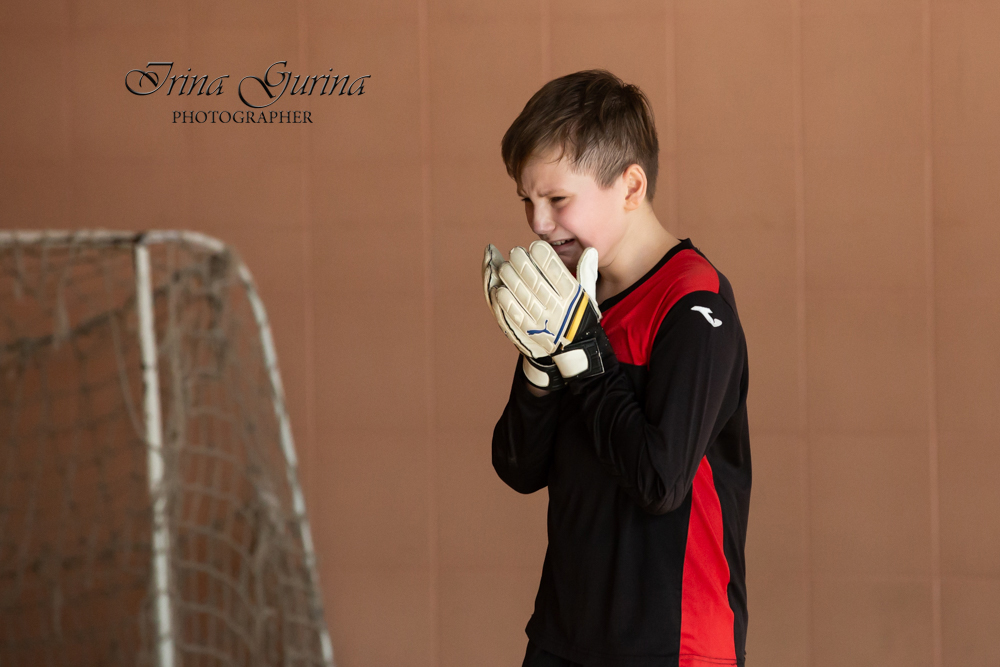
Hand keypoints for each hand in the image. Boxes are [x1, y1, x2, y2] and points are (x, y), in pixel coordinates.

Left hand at [490, 241, 612, 382]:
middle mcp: (558, 309)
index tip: (534, 245)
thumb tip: (591, 250)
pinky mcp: (530, 333)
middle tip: (516, 251)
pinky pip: (516, 315)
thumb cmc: (579, 315)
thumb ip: (586, 272)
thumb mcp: (587, 295)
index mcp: (573, 297)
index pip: (557, 272)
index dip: (544, 257)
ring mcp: (543, 322)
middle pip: (536, 282)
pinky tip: (499, 289)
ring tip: (505, 267)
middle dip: (524, 263)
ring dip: (511, 279)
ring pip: (523, 296)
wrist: (575, 349)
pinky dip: (506, 301)